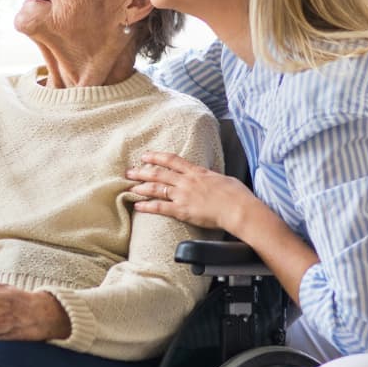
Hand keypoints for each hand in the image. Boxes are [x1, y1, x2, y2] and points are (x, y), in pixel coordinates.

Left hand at [125, 150, 256, 231]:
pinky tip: (137, 206)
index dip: (157, 157)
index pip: (172, 160)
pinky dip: (147, 206)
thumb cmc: (236, 195)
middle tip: (129, 171)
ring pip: (156, 189)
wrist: (238, 208)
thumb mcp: (223, 179)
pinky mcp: (182, 210)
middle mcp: (187, 181)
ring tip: (130, 186)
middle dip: (142, 171)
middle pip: (159, 173)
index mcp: (197, 172)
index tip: (146, 156)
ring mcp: (183, 195)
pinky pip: (160, 207)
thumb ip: (212, 178)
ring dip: (141, 187)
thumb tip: (211, 178)